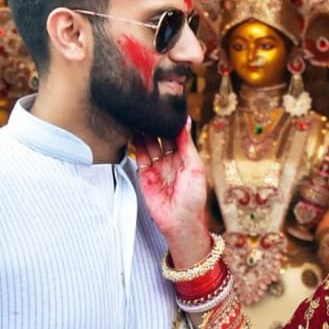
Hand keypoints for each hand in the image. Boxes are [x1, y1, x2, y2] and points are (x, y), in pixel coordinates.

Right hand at [133, 118, 209, 264]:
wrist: (180, 221)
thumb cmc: (193, 198)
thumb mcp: (195, 167)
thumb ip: (187, 144)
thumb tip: (186, 122)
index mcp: (186, 157)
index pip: (178, 134)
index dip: (172, 122)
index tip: (168, 107)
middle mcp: (171, 160)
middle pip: (162, 137)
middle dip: (157, 124)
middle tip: (151, 109)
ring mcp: (157, 167)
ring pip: (150, 144)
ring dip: (145, 131)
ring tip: (140, 116)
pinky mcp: (145, 174)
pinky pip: (140, 155)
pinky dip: (136, 144)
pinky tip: (134, 131)